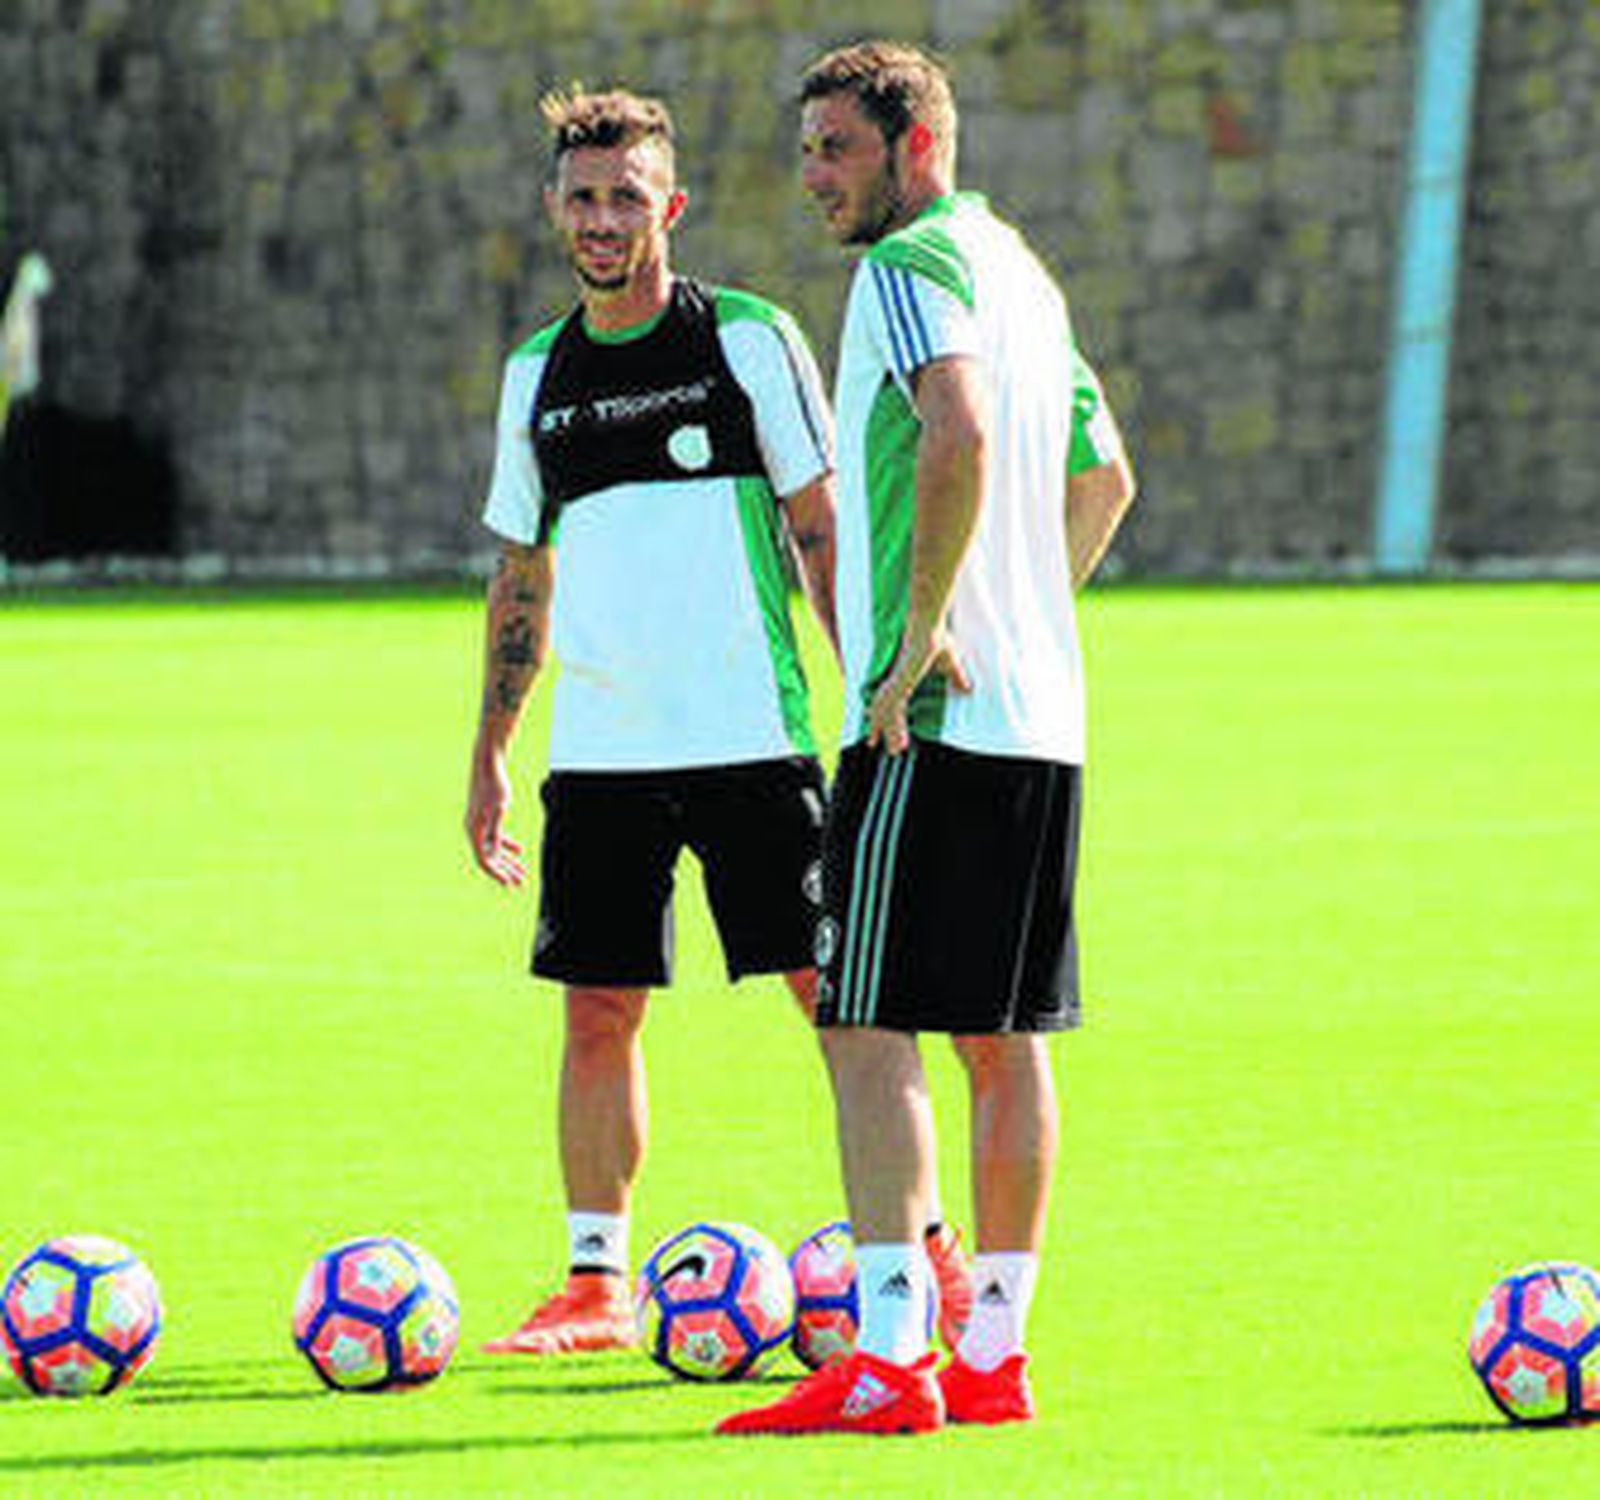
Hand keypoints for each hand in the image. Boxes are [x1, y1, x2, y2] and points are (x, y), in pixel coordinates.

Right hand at [465, 746, 526, 886]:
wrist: (488, 764)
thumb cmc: (494, 786)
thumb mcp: (499, 809)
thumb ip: (496, 831)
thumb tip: (494, 851)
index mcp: (475, 831)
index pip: (484, 860)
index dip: (497, 873)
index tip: (510, 883)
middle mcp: (474, 830)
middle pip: (490, 858)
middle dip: (506, 870)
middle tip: (521, 882)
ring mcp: (480, 824)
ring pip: (494, 849)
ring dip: (508, 861)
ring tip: (522, 872)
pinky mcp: (486, 818)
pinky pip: (496, 838)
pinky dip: (507, 845)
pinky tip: (519, 851)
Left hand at [866, 623, 971, 755]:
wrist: (928, 627)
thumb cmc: (936, 637)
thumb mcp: (950, 663)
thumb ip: (956, 676)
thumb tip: (968, 688)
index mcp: (904, 678)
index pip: (896, 705)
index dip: (894, 721)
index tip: (894, 735)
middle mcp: (896, 682)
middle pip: (886, 713)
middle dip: (884, 731)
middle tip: (881, 747)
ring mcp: (896, 683)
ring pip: (887, 714)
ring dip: (889, 733)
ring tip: (894, 751)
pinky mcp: (899, 682)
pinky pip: (892, 707)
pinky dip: (891, 723)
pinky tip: (890, 735)